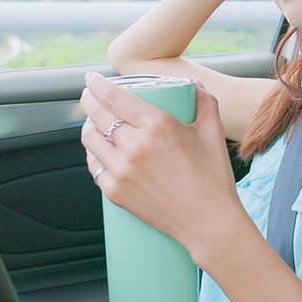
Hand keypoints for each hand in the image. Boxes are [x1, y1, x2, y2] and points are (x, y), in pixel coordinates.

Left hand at [80, 72, 245, 265]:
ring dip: (88, 125)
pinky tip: (98, 148)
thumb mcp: (213, 132)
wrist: (208, 223)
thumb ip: (205, 102)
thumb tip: (195, 86)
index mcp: (158, 126)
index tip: (92, 78)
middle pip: (97, 115)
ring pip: (90, 139)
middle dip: (88, 100)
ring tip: (94, 121)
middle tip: (90, 95)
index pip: (114, 97)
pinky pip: (94, 165)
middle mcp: (135, 146)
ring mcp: (122, 171)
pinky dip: (93, 152)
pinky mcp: (115, 192)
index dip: (98, 84)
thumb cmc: (213, 178)